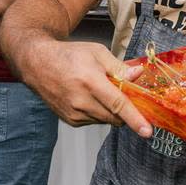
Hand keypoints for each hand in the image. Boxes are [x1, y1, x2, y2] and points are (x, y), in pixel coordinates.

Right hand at [21, 40, 151, 135]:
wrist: (38, 64)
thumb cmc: (69, 55)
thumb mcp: (98, 53)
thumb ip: (120, 67)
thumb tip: (139, 74)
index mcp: (90, 82)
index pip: (118, 104)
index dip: (135, 118)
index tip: (147, 131)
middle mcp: (81, 101)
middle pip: (116, 116)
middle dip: (126, 109)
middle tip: (123, 92)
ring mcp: (74, 114)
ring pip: (107, 120)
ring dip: (112, 110)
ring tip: (100, 90)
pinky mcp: (71, 121)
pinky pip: (96, 121)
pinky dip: (100, 112)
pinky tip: (90, 97)